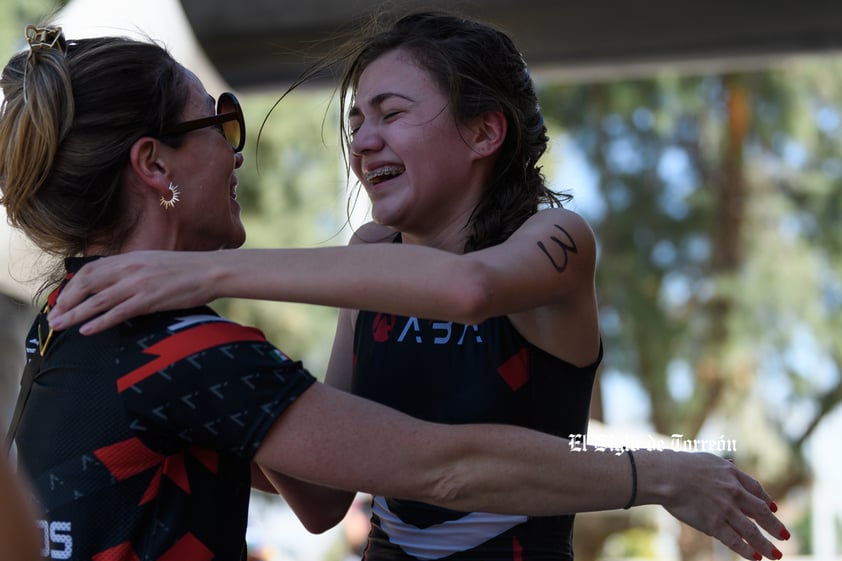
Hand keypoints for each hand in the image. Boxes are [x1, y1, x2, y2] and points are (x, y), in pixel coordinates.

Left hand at [48, 251, 217, 333]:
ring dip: (75, 314)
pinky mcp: (149, 299)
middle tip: (54, 317)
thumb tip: (117, 283)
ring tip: (60, 326)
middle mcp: (130, 269)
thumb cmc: (187, 270)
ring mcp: (139, 284)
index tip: (62, 300)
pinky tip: (87, 330)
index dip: (71, 286)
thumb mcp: (154, 262)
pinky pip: (117, 313)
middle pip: (87, 284)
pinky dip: (99, 322)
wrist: (211, 271)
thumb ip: (134, 270)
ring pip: (97, 300)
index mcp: (130, 258)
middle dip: (66, 302)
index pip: (90, 270)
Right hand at [652, 451, 788, 559]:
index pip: (756, 490)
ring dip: (766, 545)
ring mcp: (725, 508)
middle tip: (785, 536)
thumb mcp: (707, 459)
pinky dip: (746, 550)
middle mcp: (733, 492)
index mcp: (732, 474)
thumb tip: (732, 462)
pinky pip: (734, 540)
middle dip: (775, 526)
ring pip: (752, 530)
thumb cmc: (681, 465)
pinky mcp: (713, 523)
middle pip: (761, 512)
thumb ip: (722, 465)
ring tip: (776, 555)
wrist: (666, 474)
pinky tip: (755, 558)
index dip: (767, 501)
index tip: (774, 509)